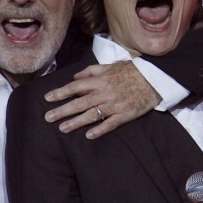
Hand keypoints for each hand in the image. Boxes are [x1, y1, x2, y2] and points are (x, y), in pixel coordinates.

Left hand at [44, 61, 160, 138]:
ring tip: (62, 128)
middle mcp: (105, 93)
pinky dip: (99, 130)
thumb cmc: (131, 71)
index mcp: (100, 80)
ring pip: (91, 115)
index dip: (60, 93)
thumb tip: (75, 77)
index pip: (75, 87)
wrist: (154, 78)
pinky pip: (110, 124)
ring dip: (76, 122)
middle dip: (62, 110)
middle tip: (48, 118)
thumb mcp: (110, 66)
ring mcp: (114, 105)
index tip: (47, 98)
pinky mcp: (125, 115)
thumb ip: (91, 71)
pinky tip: (88, 136)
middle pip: (79, 103)